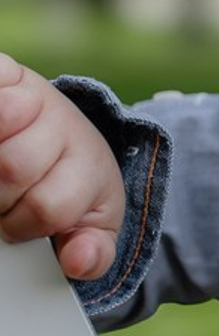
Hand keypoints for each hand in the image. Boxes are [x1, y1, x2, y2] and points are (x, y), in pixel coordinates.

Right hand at [0, 54, 123, 279]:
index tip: (23, 221)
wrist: (66, 131)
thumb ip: (92, 248)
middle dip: (2, 195)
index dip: (27, 223)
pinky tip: (0, 126)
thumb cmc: (73, 179)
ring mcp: (30, 95)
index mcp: (88, 162)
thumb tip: (80, 262)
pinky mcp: (5, 73)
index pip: (49, 206)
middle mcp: (63, 123)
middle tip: (4, 193)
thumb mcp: (93, 219)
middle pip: (12, 168)